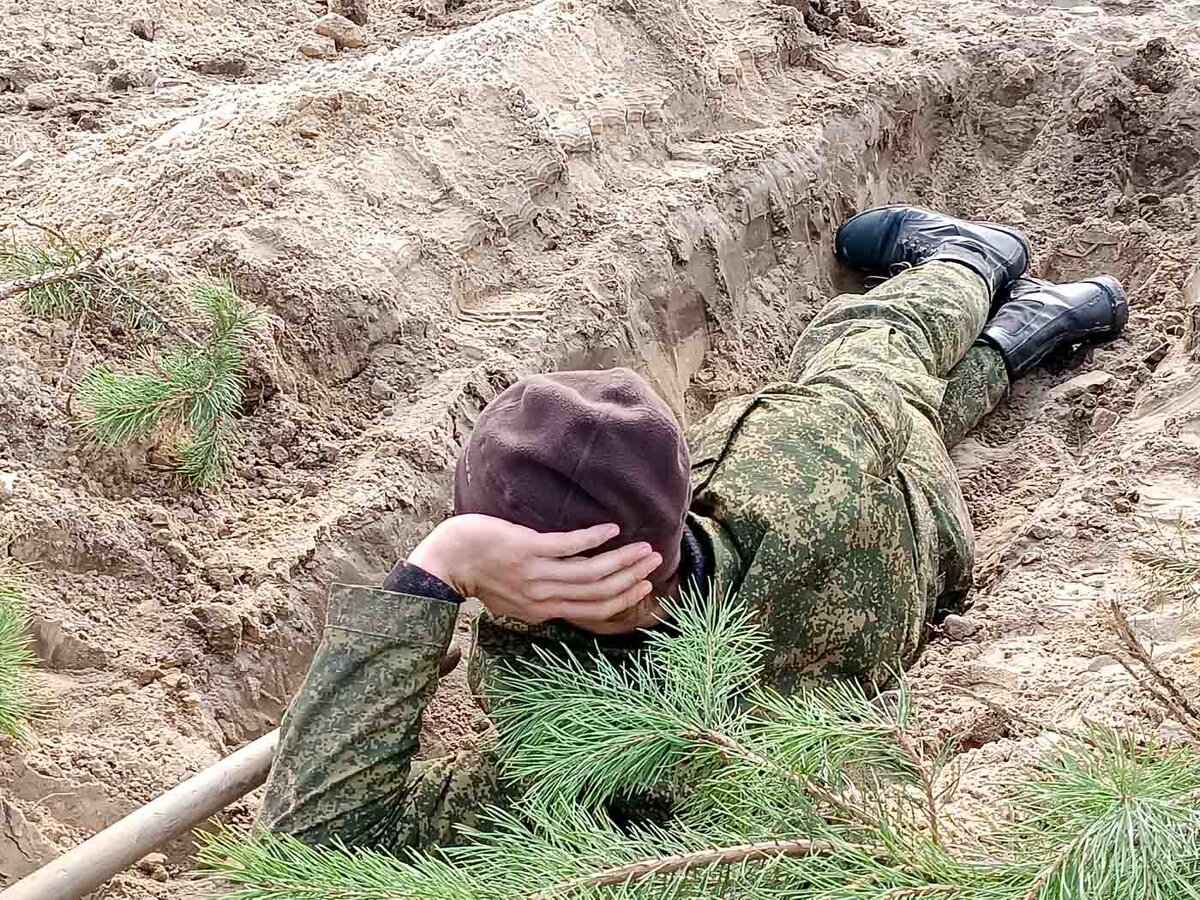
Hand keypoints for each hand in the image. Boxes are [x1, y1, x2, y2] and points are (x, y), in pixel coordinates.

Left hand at [407, 515, 662, 633]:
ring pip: (591, 572)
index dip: (624, 598)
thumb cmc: (478, 576)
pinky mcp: (529, 550)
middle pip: (600, 592)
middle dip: (632, 577)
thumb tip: (561, 599)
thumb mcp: (511, 602)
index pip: (594, 609)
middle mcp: (544, 597)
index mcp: (542, 611)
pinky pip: (570, 546)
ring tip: (643, 547)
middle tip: (654, 561)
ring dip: (622, 559)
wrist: (448, 561)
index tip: (645, 585)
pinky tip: (611, 529)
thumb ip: (539, 601)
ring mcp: (537, 574)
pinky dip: (594, 538)